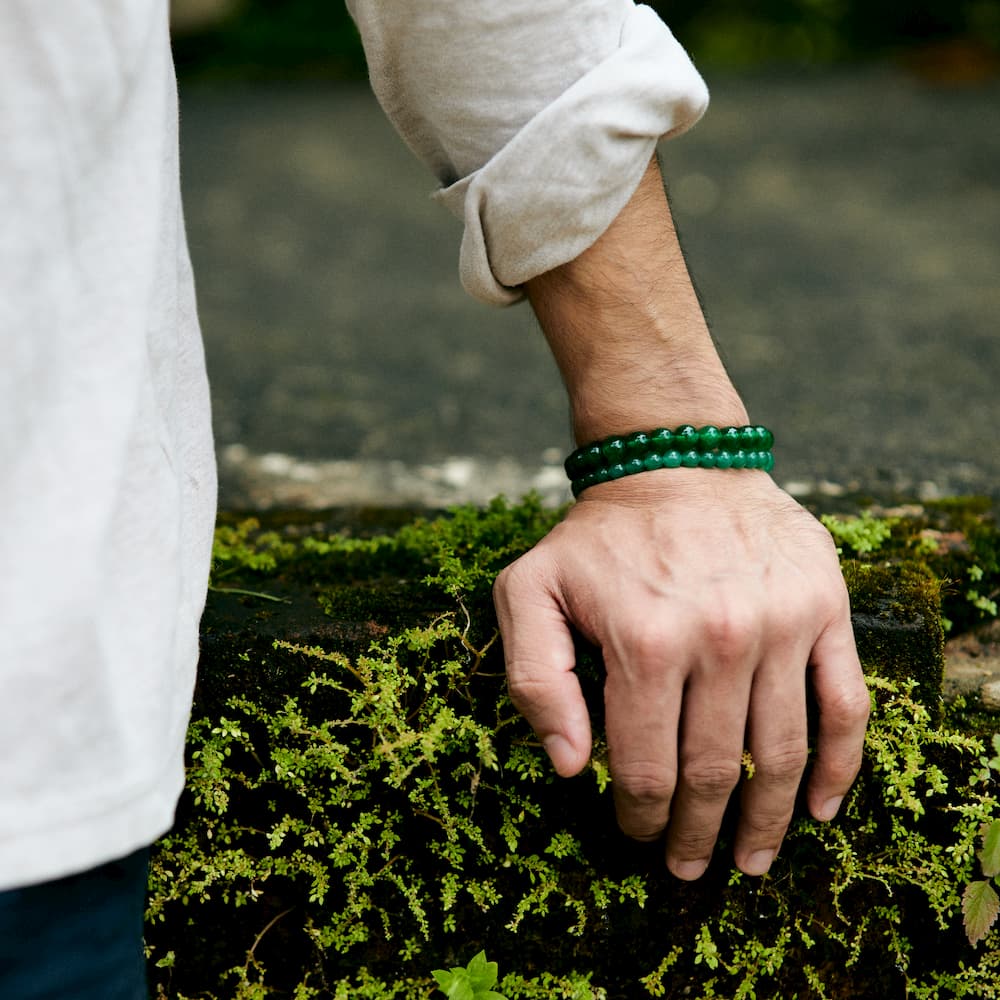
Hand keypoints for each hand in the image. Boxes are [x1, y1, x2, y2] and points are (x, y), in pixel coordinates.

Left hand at [492, 470, 869, 878]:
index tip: (638, 836)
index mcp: (643, 643)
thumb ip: (534, 678)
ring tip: (750, 861)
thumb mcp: (529, 590)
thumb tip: (571, 768)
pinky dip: (839, 769)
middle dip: (698, 836)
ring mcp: (780, 627)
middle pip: (714, 774)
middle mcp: (718, 640)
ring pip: (781, 755)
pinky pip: (845, 707)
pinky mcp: (823, 612)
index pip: (645, 768)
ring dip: (768, 823)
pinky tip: (821, 809)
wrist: (676, 463)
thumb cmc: (598, 537)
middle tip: (690, 868)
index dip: (641, 819)